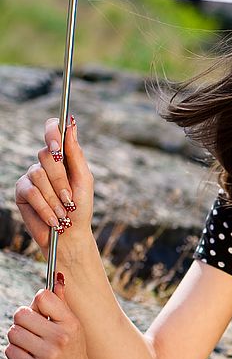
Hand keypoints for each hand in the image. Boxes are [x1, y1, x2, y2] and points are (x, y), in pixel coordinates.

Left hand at [4, 273, 99, 358]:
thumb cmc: (74, 351)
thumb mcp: (73, 326)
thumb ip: (61, 304)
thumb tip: (57, 278)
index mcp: (71, 323)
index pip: (42, 297)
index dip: (36, 304)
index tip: (41, 314)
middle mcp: (61, 337)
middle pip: (21, 314)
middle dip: (22, 322)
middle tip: (32, 331)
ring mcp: (48, 354)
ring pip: (13, 333)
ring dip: (18, 339)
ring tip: (32, 346)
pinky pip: (11, 351)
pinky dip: (16, 353)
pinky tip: (30, 358)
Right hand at [14, 116, 94, 257]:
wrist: (69, 234)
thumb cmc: (80, 207)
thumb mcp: (84, 180)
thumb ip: (76, 154)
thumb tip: (71, 124)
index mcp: (63, 157)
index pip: (53, 131)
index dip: (53, 133)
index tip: (58, 146)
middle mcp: (45, 163)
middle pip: (47, 155)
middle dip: (61, 180)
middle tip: (69, 198)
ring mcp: (32, 176)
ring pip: (38, 174)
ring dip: (54, 197)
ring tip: (63, 212)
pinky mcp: (22, 190)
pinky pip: (31, 191)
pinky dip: (44, 206)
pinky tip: (53, 218)